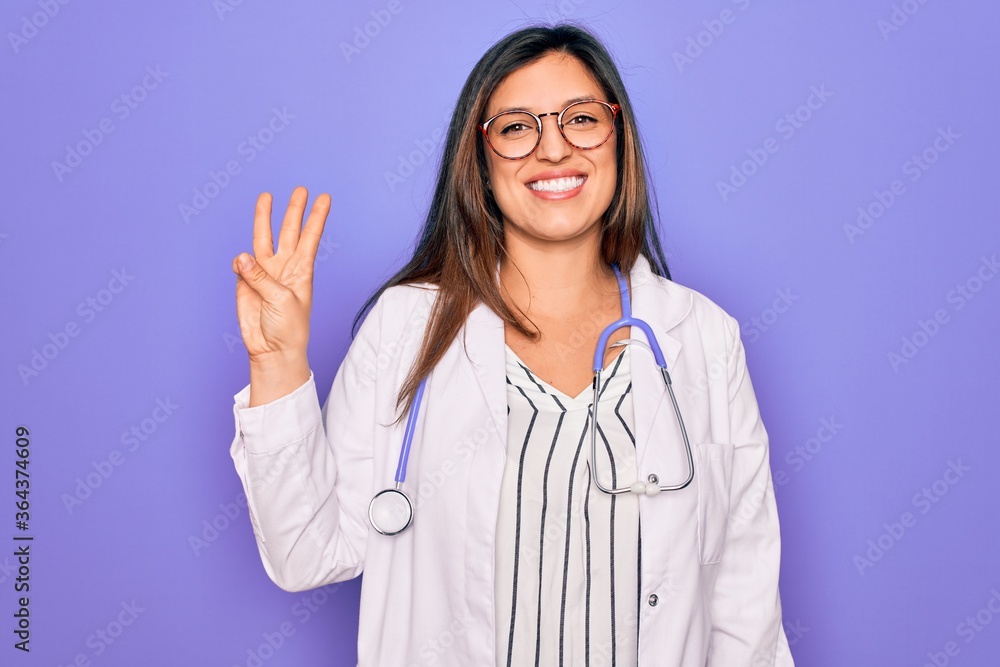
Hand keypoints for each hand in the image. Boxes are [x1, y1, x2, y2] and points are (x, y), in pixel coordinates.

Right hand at [232, 186, 330, 365]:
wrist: (272, 350)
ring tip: (266, 196)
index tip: (325, 198)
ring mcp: (264, 273)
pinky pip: (241, 265)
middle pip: (289, 231)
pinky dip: (240, 263)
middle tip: (300, 189)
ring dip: (265, 219)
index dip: (317, 217)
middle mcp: (284, 267)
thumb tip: (241, 258)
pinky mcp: (246, 283)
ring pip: (264, 239)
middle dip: (293, 210)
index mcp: (302, 271)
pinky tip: (240, 264)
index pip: (310, 237)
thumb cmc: (288, 328)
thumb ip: (261, 278)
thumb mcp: (281, 301)